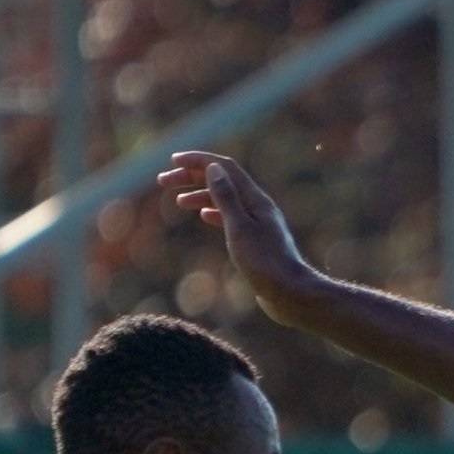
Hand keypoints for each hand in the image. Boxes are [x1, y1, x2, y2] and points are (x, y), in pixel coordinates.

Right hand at [160, 150, 315, 319]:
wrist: (289, 293)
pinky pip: (232, 217)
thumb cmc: (265, 262)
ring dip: (200, 196)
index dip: (198, 160)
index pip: (224, 167)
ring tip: (178, 202)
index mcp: (255, 199)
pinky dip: (215, 212)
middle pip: (222, 181)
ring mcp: (258, 222)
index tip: (173, 160)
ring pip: (225, 200)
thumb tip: (213, 168)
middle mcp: (258, 206)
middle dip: (192, 177)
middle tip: (164, 181)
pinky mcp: (256, 240)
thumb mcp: (239, 228)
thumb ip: (226, 197)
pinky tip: (204, 215)